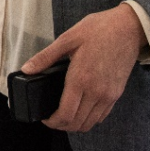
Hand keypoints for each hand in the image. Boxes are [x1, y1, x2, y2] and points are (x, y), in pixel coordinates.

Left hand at [21, 4, 145, 132]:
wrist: (127, 28)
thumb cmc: (98, 30)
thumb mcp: (67, 38)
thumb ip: (46, 57)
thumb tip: (27, 68)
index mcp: (81, 78)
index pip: (66, 114)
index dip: (53, 122)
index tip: (45, 118)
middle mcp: (96, 91)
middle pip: (77, 123)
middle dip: (62, 125)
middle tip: (52, 117)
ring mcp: (108, 95)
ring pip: (90, 123)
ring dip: (76, 124)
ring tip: (64, 115)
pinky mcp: (116, 94)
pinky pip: (102, 116)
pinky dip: (90, 118)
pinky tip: (81, 109)